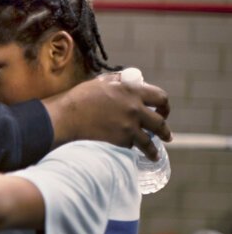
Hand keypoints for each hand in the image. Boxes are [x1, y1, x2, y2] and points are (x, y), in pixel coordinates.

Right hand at [43, 74, 170, 159]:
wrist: (66, 117)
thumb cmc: (79, 98)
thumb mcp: (100, 83)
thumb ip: (117, 81)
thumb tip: (126, 78)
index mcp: (132, 91)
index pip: (160, 97)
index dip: (164, 105)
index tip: (163, 111)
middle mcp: (135, 109)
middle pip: (160, 122)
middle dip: (165, 131)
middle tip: (166, 136)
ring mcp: (129, 126)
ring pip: (149, 141)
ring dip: (153, 149)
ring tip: (155, 155)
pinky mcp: (121, 141)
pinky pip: (132, 146)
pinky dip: (132, 150)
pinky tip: (133, 154)